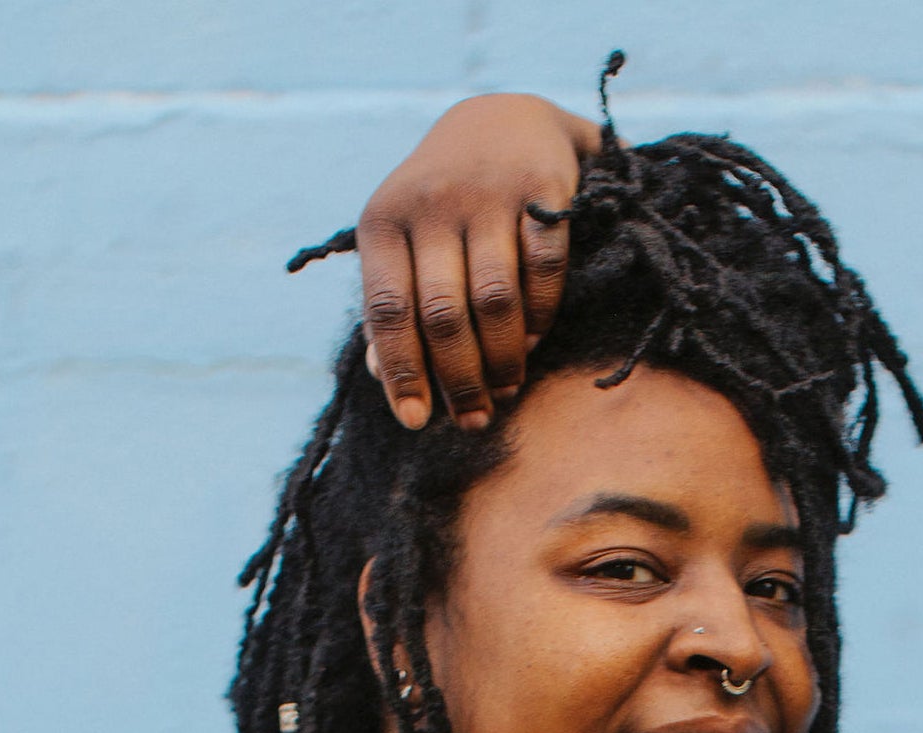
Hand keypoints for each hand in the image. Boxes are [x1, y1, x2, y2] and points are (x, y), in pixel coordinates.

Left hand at [353, 94, 599, 431]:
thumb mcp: (403, 241)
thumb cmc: (444, 205)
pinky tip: (533, 342)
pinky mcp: (543, 188)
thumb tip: (379, 374)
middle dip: (459, 379)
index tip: (415, 422)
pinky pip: (543, 270)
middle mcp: (431, 202)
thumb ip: (391, 303)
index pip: (387, 309)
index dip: (401, 372)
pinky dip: (541, 315)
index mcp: (383, 219)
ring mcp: (488, 192)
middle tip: (474, 418)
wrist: (503, 121)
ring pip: (494, 300)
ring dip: (503, 358)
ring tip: (506, 389)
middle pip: (443, 315)